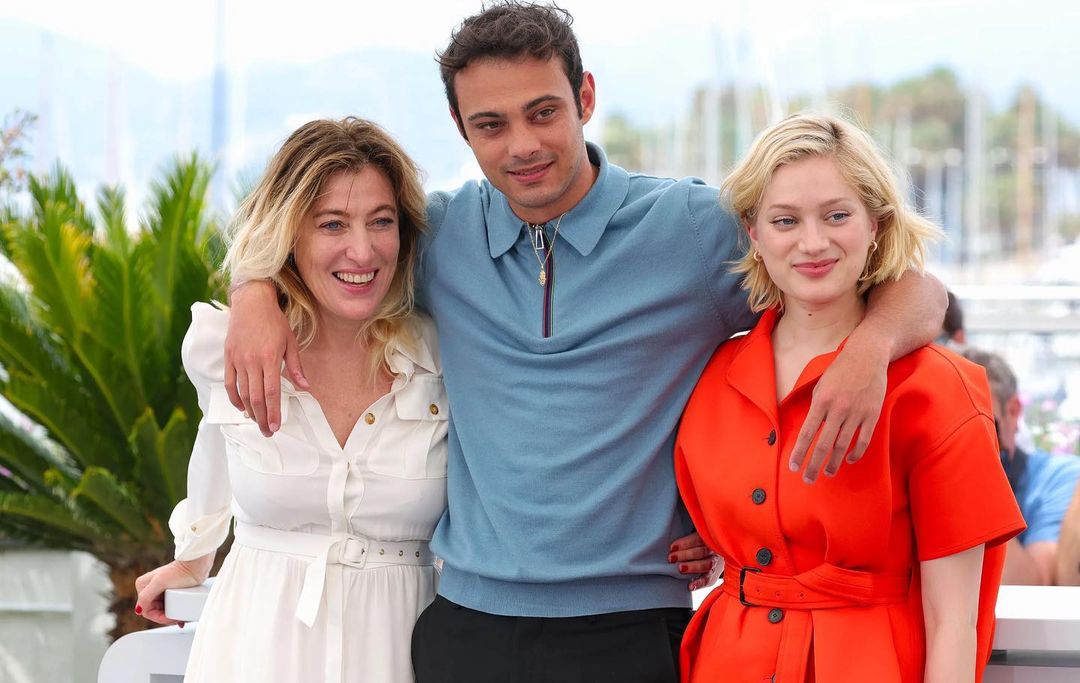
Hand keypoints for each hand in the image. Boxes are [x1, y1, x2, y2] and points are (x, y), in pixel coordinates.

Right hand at [134, 556, 213, 625]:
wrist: (196, 565)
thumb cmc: (180, 570)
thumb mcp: (160, 582)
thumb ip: (146, 595)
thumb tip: (139, 609)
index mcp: (142, 585)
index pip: (146, 610)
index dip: (157, 617)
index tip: (169, 619)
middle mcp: (149, 588)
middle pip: (154, 610)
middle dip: (165, 617)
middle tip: (176, 620)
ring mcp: (160, 590)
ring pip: (161, 609)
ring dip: (170, 616)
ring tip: (179, 619)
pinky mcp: (170, 591)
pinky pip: (169, 606)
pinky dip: (173, 613)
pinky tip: (180, 618)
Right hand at [224, 280, 306, 434]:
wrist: (251, 303)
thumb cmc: (274, 322)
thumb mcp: (291, 342)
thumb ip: (296, 367)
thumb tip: (305, 387)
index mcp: (270, 358)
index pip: (272, 392)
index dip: (273, 411)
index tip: (275, 426)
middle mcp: (252, 361)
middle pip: (256, 397)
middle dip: (262, 417)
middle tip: (267, 431)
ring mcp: (238, 360)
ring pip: (242, 393)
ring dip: (250, 411)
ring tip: (257, 422)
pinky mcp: (228, 358)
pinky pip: (229, 383)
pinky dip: (234, 398)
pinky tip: (242, 407)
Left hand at [669, 531, 723, 590]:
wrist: (713, 554)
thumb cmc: (697, 544)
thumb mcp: (695, 536)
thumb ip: (686, 537)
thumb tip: (672, 542)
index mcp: (708, 538)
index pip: (698, 539)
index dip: (685, 543)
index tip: (672, 547)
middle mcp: (714, 550)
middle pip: (702, 551)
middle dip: (685, 555)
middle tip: (671, 558)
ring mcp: (715, 563)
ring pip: (707, 565)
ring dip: (693, 567)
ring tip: (680, 569)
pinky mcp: (713, 575)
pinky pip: (708, 580)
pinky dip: (699, 583)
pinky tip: (690, 586)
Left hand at [789, 338, 887, 482]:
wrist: (867, 355)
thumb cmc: (839, 370)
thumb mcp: (820, 386)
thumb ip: (815, 408)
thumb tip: (810, 430)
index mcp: (821, 401)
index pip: (806, 433)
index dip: (799, 452)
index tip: (793, 467)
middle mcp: (838, 409)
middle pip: (824, 445)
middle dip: (814, 465)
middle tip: (808, 480)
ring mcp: (856, 413)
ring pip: (843, 446)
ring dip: (834, 463)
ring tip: (827, 473)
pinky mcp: (872, 415)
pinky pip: (863, 440)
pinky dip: (855, 453)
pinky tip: (848, 460)